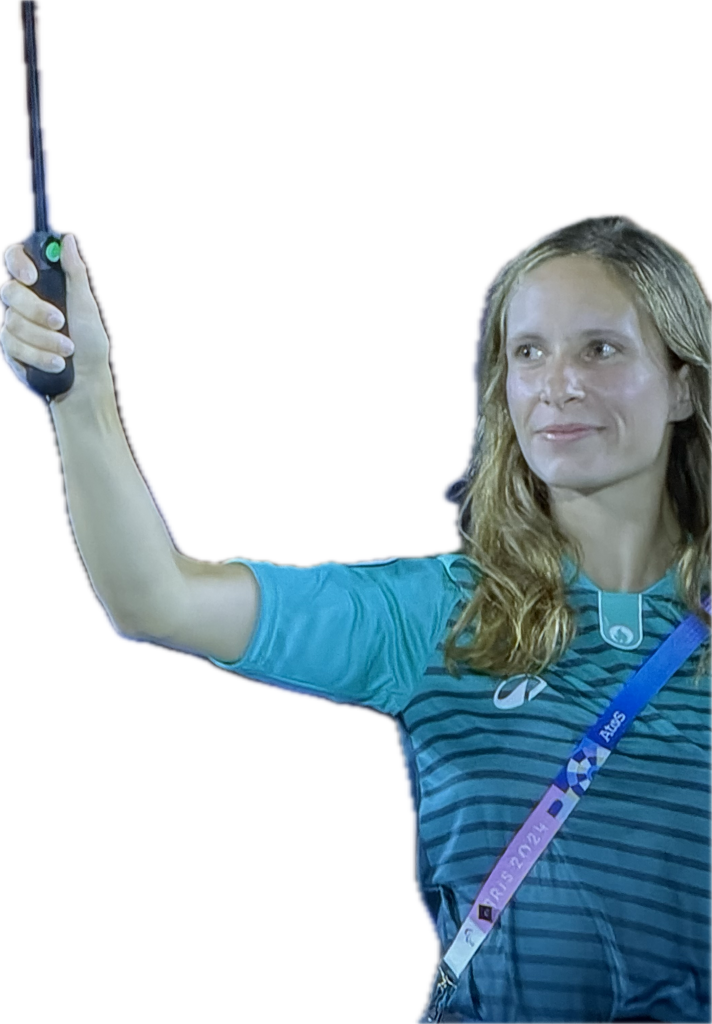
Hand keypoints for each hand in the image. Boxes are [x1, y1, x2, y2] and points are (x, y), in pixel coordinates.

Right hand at [0, 234, 110, 392]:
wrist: (84, 380)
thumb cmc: (89, 342)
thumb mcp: (86, 305)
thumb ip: (74, 272)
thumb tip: (66, 240)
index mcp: (41, 285)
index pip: (16, 259)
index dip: (19, 263)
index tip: (32, 277)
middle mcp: (24, 301)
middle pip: (10, 292)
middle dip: (37, 310)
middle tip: (61, 322)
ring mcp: (14, 324)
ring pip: (14, 323)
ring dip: (45, 340)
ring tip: (67, 350)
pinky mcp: (10, 348)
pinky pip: (14, 346)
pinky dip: (39, 356)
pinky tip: (56, 363)